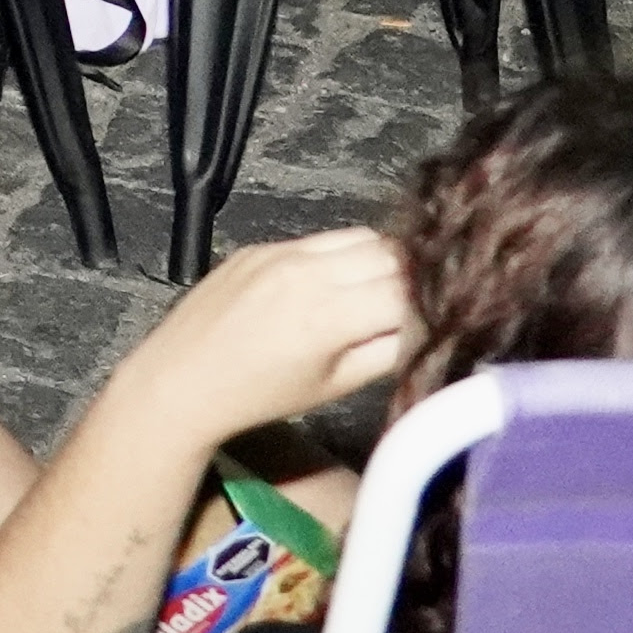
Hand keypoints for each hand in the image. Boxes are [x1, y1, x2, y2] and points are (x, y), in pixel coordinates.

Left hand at [112, 229, 417, 448]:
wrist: (182, 376)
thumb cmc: (262, 395)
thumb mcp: (338, 384)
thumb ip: (390, 350)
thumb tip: (434, 326)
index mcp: (329, 313)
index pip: (411, 290)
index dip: (437, 302)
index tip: (451, 315)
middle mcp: (307, 270)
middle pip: (393, 254)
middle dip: (418, 276)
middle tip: (428, 302)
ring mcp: (280, 251)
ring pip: (361, 237)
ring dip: (386, 259)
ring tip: (387, 291)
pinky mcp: (260, 245)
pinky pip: (321, 239)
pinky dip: (344, 255)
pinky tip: (342, 283)